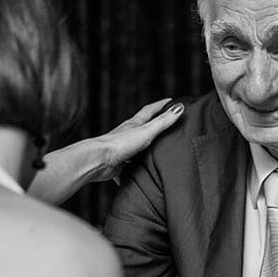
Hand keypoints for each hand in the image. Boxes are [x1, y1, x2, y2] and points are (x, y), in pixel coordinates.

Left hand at [28, 98, 183, 203]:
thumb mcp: (147, 131)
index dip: (161, 105)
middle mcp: (127, 135)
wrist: (98, 161)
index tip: (172, 102)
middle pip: (142, 128)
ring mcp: (123, 149)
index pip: (150, 111)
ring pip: (136, 147)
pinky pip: (130, 166)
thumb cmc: (120, 144)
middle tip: (166, 124)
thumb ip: (163, 122)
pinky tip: (142, 175)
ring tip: (158, 152)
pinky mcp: (119, 164)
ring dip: (146, 148)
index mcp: (134, 125)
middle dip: (154, 125)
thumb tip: (179, 108)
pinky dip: (136, 169)